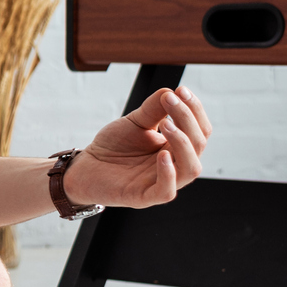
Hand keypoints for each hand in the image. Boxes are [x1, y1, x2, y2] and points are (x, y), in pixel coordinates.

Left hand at [64, 85, 213, 208]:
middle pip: (198, 145)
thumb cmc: (114, 146)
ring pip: (190, 169)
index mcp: (178, 148)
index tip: (181, 89)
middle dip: (188, 120)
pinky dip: (168, 173)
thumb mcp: (135, 123)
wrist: (86, 166)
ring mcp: (162, 183)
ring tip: (166, 124)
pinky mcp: (145, 197)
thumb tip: (171, 91)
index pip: (200, 130)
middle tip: (170, 100)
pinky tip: (162, 154)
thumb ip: (153, 110)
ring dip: (183, 144)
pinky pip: (166, 191)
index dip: (194, 110)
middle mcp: (176, 166)